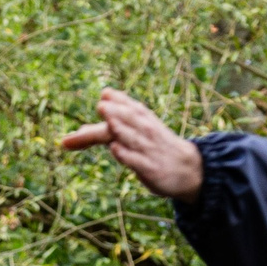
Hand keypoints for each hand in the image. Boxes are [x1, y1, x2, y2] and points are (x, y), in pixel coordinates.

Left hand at [59, 89, 204, 201]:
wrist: (188, 169)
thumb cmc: (155, 147)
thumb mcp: (136, 133)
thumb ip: (106, 130)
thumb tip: (79, 130)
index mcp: (141, 118)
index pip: (128, 106)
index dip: (116, 100)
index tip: (103, 95)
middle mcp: (144, 130)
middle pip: (127, 119)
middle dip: (115, 112)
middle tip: (100, 106)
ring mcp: (146, 149)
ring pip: (131, 137)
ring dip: (119, 128)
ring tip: (108, 120)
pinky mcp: (148, 168)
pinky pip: (135, 160)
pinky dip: (125, 154)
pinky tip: (115, 148)